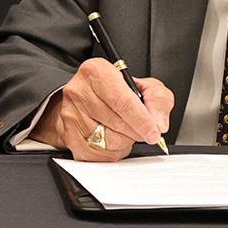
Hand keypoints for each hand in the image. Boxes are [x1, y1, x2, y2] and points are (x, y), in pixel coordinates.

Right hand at [28, 58, 172, 160]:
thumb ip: (158, 100)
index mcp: (97, 72)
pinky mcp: (68, 135)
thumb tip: (158, 124)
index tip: (154, 133)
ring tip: (124, 131)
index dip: (141, 121)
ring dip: (124, 142)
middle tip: (142, 131)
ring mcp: (71, 114)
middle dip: (136, 133)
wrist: (86, 98)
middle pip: (116, 124)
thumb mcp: (144, 86)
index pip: (122, 101)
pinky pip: (97, 155)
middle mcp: (79, 91)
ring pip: (107, 141)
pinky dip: (111, 152)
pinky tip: (112, 140)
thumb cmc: (116, 92)